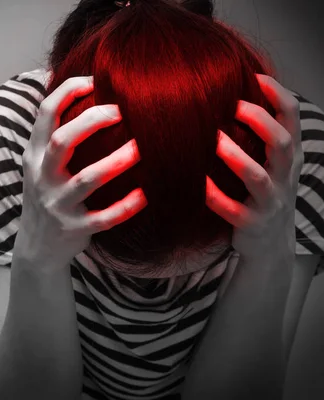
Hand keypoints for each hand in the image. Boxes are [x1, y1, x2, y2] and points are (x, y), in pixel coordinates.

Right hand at [15, 76, 147, 266]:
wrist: (36, 246)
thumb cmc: (47, 194)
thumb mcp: (39, 164)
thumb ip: (54, 135)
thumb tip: (82, 91)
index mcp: (34, 154)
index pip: (45, 112)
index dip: (69, 90)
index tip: (96, 81)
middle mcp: (42, 177)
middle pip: (63, 140)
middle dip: (93, 120)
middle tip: (122, 111)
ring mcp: (57, 204)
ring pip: (87, 179)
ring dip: (117, 161)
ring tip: (142, 148)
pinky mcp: (74, 228)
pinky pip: (104, 218)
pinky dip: (126, 206)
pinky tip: (146, 194)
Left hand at [206, 74, 303, 264]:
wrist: (270, 244)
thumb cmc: (264, 193)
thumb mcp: (272, 163)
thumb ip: (261, 133)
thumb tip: (234, 91)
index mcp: (290, 157)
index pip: (293, 118)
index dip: (278, 95)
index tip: (254, 76)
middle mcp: (285, 177)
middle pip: (283, 144)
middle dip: (261, 122)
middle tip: (233, 105)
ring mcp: (270, 202)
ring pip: (259, 178)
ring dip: (237, 157)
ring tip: (214, 141)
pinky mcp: (251, 224)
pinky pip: (234, 211)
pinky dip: (216, 197)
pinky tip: (198, 184)